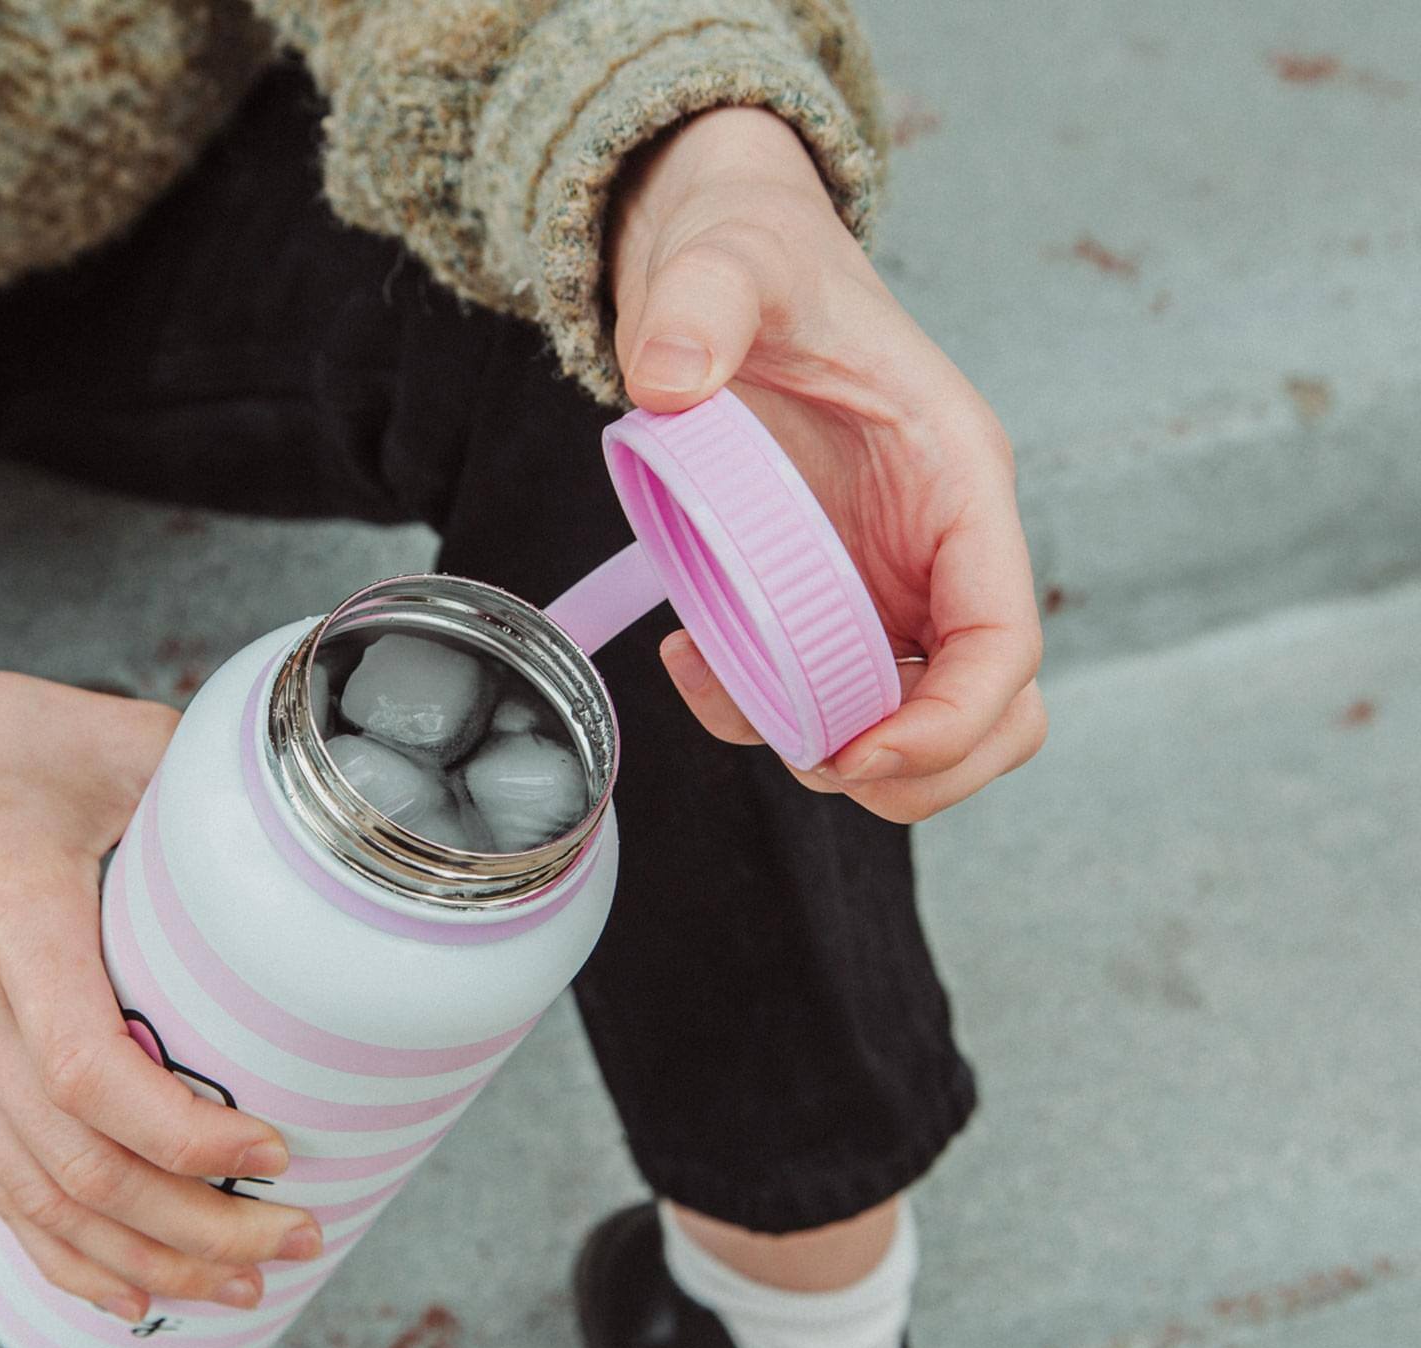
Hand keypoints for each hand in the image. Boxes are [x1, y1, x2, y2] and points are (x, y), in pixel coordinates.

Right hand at [0, 611, 321, 1319]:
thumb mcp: (103, 736)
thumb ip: (210, 786)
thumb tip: (317, 832)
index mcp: (9, 918)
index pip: (91, 1075)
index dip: (186, 1137)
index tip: (273, 1150)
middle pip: (76, 1167)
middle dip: (195, 1226)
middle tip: (294, 1237)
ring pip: (36, 1197)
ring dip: (142, 1257)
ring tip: (238, 1282)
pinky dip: (61, 1253)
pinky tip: (125, 1292)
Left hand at [608, 107, 1045, 821]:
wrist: (722, 260)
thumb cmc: (754, 258)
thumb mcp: (726, 257)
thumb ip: (701, 299)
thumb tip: (666, 375)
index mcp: (956, 479)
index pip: (1003, 638)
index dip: (954, 722)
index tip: (860, 756)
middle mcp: (938, 546)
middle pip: (986, 713)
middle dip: (910, 769)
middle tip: (806, 758)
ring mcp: (887, 580)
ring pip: (911, 721)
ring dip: (829, 749)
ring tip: (714, 685)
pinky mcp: (830, 596)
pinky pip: (829, 692)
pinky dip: (769, 711)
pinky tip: (691, 657)